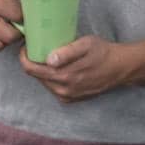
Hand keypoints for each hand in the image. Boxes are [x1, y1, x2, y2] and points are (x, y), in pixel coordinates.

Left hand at [20, 35, 137, 102]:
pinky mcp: (71, 99)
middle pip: (36, 76)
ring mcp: (67, 96)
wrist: (120, 68)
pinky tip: (61, 69)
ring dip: (43, 71)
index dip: (25, 57)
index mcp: (63, 75)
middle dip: (34, 62)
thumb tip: (48, 59)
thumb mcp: (86, 45)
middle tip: (39, 49)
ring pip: (45, 82)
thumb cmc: (103, 52)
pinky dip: (53, 78)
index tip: (27, 46)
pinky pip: (54, 88)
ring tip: (50, 58)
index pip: (31, 69)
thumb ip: (67, 52)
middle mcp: (62, 89)